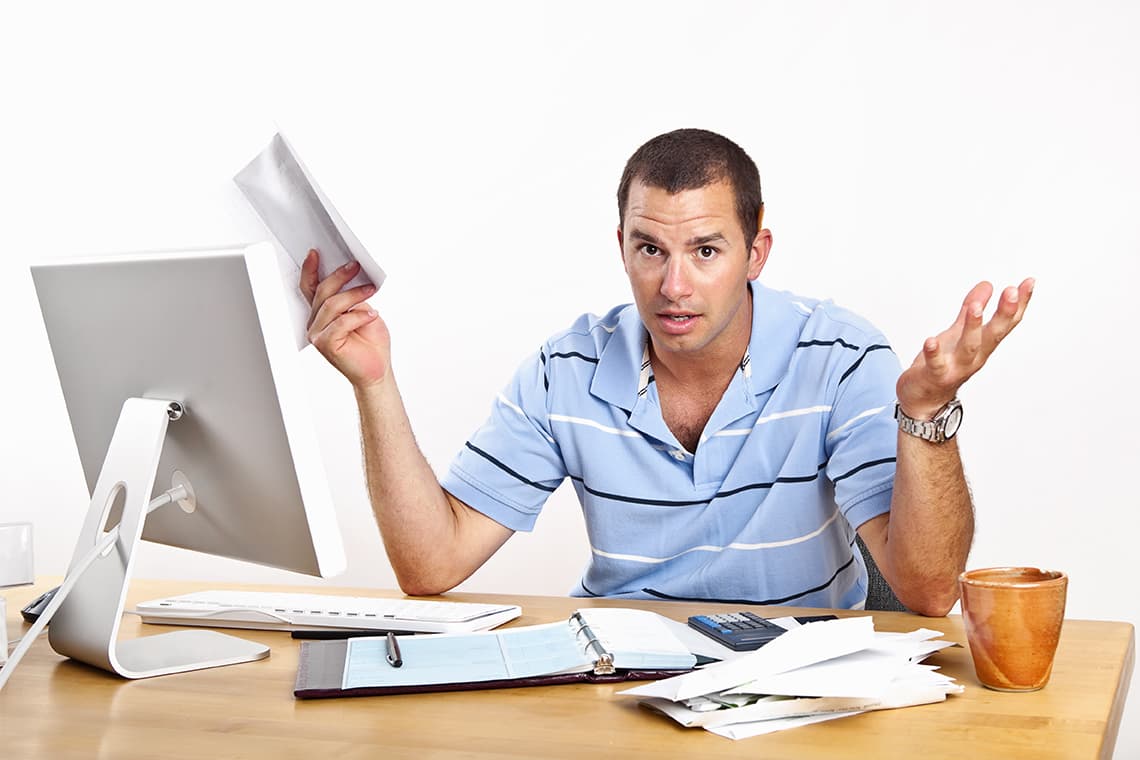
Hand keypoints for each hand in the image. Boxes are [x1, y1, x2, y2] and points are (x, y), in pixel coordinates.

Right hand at [300, 249, 389, 388]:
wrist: (377, 370)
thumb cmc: (371, 344)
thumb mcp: (363, 311)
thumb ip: (352, 298)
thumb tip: (353, 275)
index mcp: (322, 314)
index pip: (311, 288)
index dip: (310, 270)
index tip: (316, 253)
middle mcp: (316, 323)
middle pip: (323, 292)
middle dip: (340, 276)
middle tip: (355, 266)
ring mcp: (318, 334)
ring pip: (332, 305)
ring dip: (354, 295)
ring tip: (370, 290)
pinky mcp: (325, 344)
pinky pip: (341, 322)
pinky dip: (359, 316)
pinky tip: (372, 315)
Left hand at [896, 278, 1033, 418]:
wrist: (923, 400)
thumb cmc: (943, 365)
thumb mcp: (957, 333)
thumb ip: (970, 311)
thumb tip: (987, 285)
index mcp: (982, 345)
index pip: (1006, 323)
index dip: (1019, 304)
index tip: (1029, 283)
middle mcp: (974, 357)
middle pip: (994, 334)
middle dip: (1004, 314)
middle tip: (1011, 292)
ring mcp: (956, 368)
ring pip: (968, 347)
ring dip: (973, 328)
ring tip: (975, 308)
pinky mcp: (934, 375)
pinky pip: (936, 364)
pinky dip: (934, 353)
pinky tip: (931, 340)